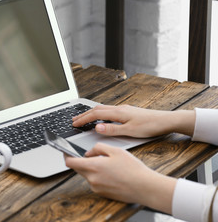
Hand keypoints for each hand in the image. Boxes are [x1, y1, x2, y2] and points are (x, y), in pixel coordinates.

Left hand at [65, 143, 176, 213]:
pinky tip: (111, 173)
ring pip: (87, 175)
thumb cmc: (133, 169)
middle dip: (80, 161)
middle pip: (77, 169)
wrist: (145, 188)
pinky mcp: (102, 193)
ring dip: (91, 168)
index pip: (70, 163)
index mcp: (93, 167)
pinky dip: (98, 176)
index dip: (66, 155)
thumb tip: (88, 152)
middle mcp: (92, 179)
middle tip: (91, 155)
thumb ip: (98, 148)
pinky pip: (94, 182)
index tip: (66, 151)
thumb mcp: (115, 150)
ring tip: (107, 164)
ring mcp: (96, 188)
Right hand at [72, 104, 194, 137]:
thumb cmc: (150, 126)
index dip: (83, 118)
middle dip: (84, 114)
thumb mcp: (130, 131)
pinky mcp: (127, 111)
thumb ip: (113, 129)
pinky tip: (101, 118)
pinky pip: (109, 110)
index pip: (96, 114)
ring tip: (84, 118)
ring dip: (91, 113)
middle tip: (74, 120)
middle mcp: (119, 109)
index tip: (74, 123)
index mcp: (118, 113)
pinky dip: (100, 114)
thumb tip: (97, 127)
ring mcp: (123, 109)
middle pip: (97, 109)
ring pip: (103, 109)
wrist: (166, 120)